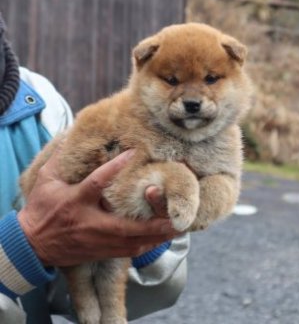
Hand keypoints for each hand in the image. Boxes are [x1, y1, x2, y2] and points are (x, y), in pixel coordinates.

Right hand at [18, 148, 177, 266]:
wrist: (32, 245)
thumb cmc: (41, 210)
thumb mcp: (45, 181)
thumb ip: (60, 160)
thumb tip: (70, 136)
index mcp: (76, 201)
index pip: (97, 182)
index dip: (115, 167)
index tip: (134, 152)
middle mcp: (90, 222)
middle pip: (125, 225)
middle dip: (152, 222)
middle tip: (174, 214)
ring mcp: (97, 240)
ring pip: (131, 242)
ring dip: (155, 236)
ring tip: (177, 227)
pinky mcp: (101, 252)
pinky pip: (129, 251)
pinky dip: (148, 245)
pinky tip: (162, 239)